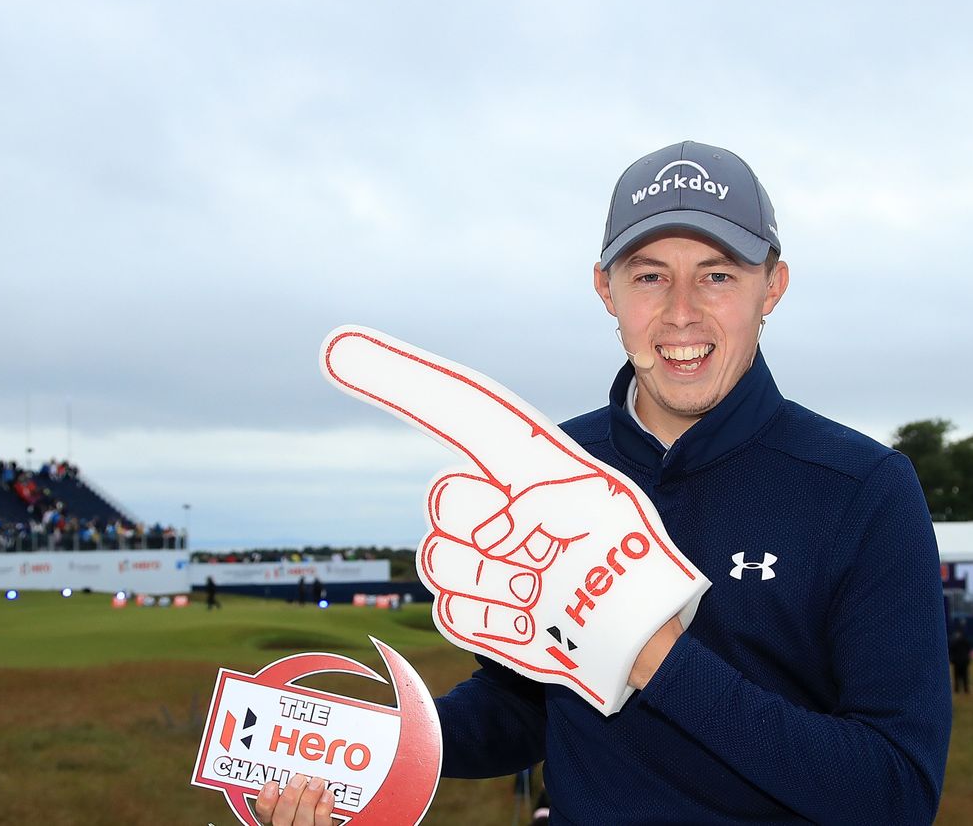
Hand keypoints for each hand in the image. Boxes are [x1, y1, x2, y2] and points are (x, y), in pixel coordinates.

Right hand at [254, 776, 333, 825]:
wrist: (331, 818)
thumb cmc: (313, 801)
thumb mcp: (297, 791)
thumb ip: (290, 782)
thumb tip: (292, 758)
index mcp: (279, 816)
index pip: (264, 813)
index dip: (265, 800)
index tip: (272, 785)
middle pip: (282, 818)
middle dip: (290, 798)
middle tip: (299, 779)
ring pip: (302, 822)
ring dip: (309, 799)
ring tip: (316, 782)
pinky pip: (322, 825)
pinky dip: (324, 808)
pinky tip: (327, 795)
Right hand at [322, 326, 709, 714]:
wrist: (634, 623)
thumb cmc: (624, 553)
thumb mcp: (600, 504)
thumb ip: (540, 500)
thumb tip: (484, 538)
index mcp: (515, 463)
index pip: (454, 410)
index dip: (399, 377)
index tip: (339, 349)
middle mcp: (484, 503)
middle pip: (444, 500)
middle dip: (504, 528)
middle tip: (555, 549)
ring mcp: (470, 558)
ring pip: (442, 560)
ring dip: (505, 582)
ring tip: (548, 586)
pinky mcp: (467, 612)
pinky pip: (453, 612)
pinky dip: (499, 623)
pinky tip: (533, 619)